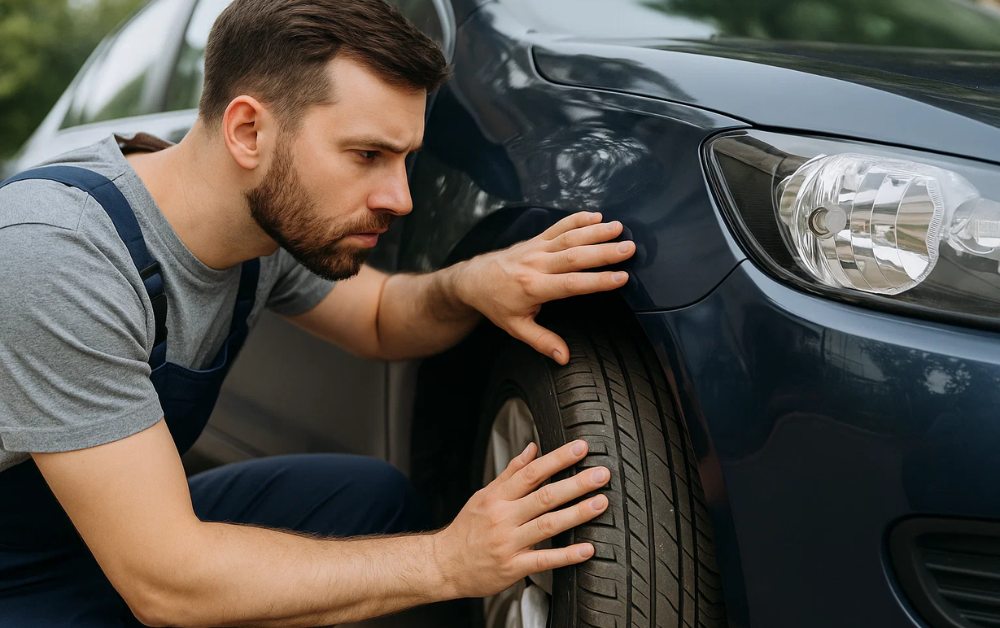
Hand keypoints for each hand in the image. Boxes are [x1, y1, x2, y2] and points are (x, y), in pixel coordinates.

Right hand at [431, 440, 610, 599]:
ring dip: (576, 514)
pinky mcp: (513, 567)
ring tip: (600, 503)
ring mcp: (508, 543)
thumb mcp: (483, 495)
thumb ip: (510, 473)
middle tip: (601, 474)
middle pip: (544, 496)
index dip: (557, 459)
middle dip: (576, 484)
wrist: (444, 565)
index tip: (580, 448)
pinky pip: (544, 560)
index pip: (531, 472)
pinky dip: (567, 555)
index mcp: (497, 497)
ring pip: (547, 525)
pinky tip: (587, 549)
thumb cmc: (467, 529)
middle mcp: (503, 518)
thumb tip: (532, 448)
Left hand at [455, 211, 634, 364]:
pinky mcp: (535, 239)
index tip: (622, 278)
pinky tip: (596, 215)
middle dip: (604, 252)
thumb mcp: (516, 328)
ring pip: (569, 237)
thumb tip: (564, 358)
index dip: (598, 281)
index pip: (571, 284)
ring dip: (595, 231)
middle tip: (629, 248)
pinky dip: (577, 219)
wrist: (472, 280)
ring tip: (620, 228)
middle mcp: (536, 265)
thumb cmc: (496, 305)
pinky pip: (558, 226)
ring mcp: (536, 249)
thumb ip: (542, 342)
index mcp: (533, 288)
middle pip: (574, 256)